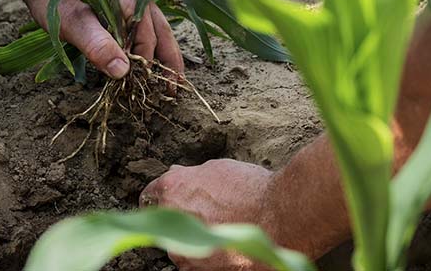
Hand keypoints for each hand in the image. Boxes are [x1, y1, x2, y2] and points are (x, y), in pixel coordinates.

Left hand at [25, 0, 184, 79]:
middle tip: (173, 91)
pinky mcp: (126, 0)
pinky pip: (148, 25)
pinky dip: (155, 46)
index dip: (145, 63)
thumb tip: (122, 71)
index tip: (140, 86)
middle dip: (169, 62)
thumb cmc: (52, 0)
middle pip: (161, 32)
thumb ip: (96, 45)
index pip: (146, 36)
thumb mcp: (71, 24)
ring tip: (173, 81)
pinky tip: (153, 61)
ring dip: (167, 55)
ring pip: (159, 28)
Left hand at [140, 159, 275, 270]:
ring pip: (181, 245)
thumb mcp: (218, 169)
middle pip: (167, 221)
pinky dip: (207, 258)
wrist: (280, 218)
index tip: (167, 200)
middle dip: (184, 218)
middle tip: (210, 215)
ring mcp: (182, 249)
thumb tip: (178, 176)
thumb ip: (191, 177)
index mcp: (172, 189)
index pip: (150, 194)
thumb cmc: (253, 190)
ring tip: (225, 231)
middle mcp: (170, 220)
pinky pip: (195, 263)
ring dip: (197, 240)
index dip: (161, 196)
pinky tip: (228, 249)